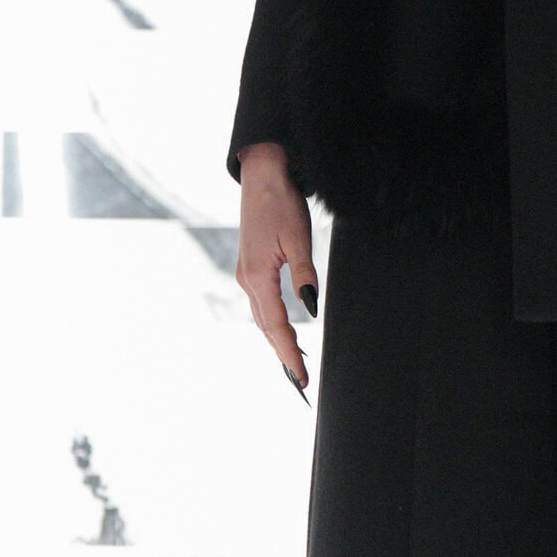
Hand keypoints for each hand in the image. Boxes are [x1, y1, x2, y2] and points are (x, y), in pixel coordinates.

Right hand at [237, 142, 318, 390]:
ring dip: (276, 341)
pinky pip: (260, 304)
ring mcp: (245, 273)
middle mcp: (247, 279)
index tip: (301, 375)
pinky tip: (281, 329)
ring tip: (293, 363)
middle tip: (300, 380)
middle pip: (265, 327)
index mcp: (258, 276)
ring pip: (261, 317)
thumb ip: (305, 275)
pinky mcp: (249, 267)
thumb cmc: (281, 203)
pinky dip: (271, 322)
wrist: (262, 176)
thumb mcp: (298, 238)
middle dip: (282, 354)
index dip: (289, 352)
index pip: (276, 325)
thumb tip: (311, 308)